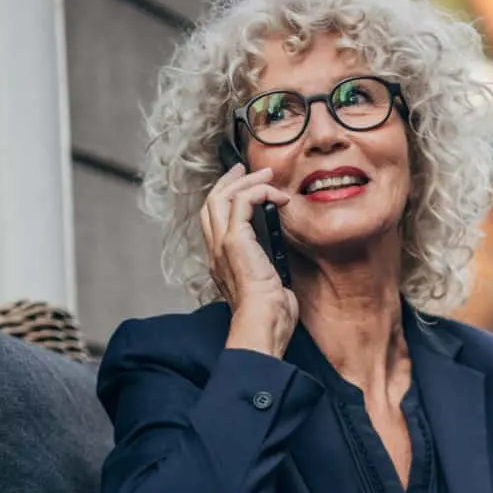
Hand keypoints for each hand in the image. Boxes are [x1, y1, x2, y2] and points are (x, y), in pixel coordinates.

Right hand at [201, 164, 297, 355]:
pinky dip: (260, 191)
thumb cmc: (269, 314)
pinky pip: (243, 200)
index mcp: (220, 260)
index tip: (245, 186)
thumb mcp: (268, 286)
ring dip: (247, 181)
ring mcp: (222, 244)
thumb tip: (279, 264)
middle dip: (230, 180)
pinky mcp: (236, 240)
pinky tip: (278, 196)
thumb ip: (268, 270)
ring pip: (223, 196)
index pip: (214, 219)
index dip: (226, 198)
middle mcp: (215, 249)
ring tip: (268, 176)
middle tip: (248, 169)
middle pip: (212, 201)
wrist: (262, 323)